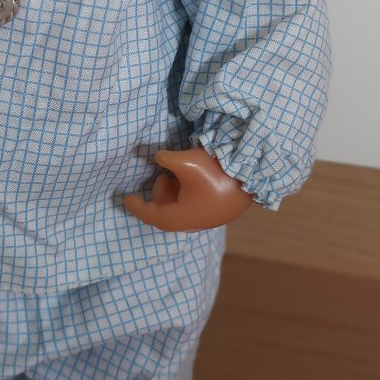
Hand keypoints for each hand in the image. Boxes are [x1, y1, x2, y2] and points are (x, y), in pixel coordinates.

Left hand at [122, 147, 253, 231]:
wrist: (254, 175)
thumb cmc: (215, 172)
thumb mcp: (185, 161)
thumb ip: (166, 160)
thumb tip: (158, 157)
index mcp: (181, 217)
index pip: (151, 214)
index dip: (137, 206)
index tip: (125, 199)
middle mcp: (194, 222)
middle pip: (167, 211)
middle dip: (161, 193)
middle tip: (162, 174)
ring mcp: (208, 218)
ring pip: (182, 208)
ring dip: (176, 192)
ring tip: (177, 172)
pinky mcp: (220, 210)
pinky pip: (195, 205)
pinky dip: (187, 193)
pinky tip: (193, 176)